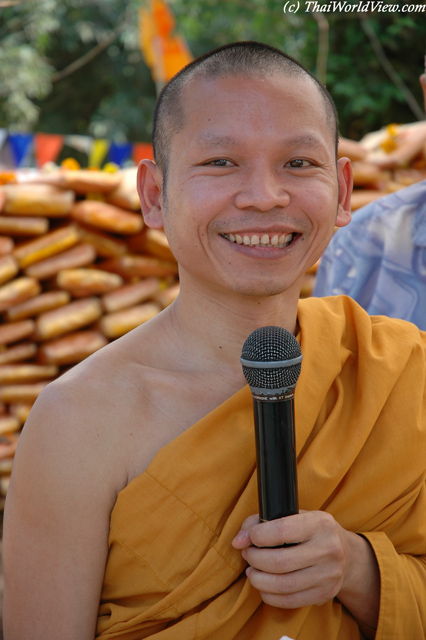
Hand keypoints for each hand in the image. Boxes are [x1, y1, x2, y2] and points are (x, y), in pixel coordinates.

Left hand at [232, 511, 379, 628]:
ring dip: (258, 579)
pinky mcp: (325, 594)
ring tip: (252, 571)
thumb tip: (238, 541)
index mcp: (320, 523)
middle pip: (279, 562)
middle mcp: (328, 549)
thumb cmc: (311, 530)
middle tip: (248, 554)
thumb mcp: (293, 515)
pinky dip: (269, 595)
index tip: (250, 537)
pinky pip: (289, 601)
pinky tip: (263, 585)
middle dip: (255, 559)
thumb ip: (260, 521)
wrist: (346, 553)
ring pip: (282, 585)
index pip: (281, 530)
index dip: (257, 535)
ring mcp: (328, 575)